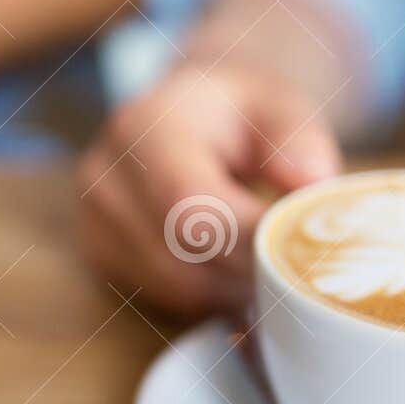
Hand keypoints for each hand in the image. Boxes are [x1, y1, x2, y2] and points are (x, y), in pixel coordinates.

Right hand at [76, 63, 339, 318]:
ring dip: (233, 286)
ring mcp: (95, 223)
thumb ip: (300, 139)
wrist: (184, 115)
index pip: (189, 207)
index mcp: (144, 128)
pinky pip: (167, 299)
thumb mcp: (279, 104)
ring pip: (179, 288)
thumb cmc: (238, 113)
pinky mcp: (101, 257)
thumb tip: (310, 182)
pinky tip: (233, 263)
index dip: (248, 238)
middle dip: (249, 267)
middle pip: (184, 258)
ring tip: (265, 256)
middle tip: (294, 256)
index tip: (297, 243)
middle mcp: (105, 179)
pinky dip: (211, 293)